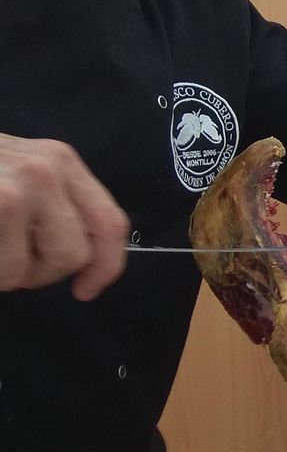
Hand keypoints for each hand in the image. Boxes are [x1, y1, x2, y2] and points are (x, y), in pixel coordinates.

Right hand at [0, 135, 129, 299]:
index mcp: (61, 162)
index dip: (106, 267)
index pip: (110, 224)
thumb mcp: (18, 171)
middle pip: (71, 256)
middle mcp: (45, 171)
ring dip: (1, 276)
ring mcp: (12, 192)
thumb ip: (55, 208)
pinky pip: (0, 270)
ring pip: (24, 271)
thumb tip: (87, 265)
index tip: (86, 290)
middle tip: (7, 262)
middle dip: (39, 274)